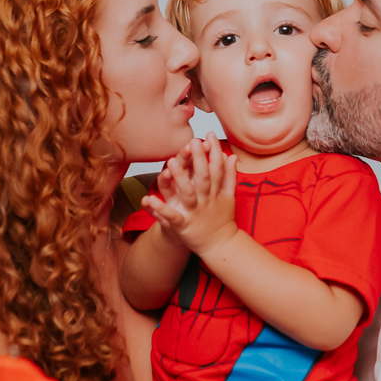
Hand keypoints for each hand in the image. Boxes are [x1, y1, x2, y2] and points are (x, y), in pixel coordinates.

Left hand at [142, 137, 237, 256]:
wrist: (219, 246)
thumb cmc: (222, 219)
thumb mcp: (229, 196)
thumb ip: (230, 176)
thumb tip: (232, 155)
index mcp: (216, 192)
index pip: (216, 168)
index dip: (214, 151)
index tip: (209, 134)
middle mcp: (206, 200)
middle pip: (203, 177)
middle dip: (198, 159)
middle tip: (192, 142)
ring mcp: (194, 212)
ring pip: (187, 193)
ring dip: (180, 178)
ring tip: (171, 162)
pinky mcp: (183, 225)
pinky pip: (170, 215)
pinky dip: (160, 209)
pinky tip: (148, 199)